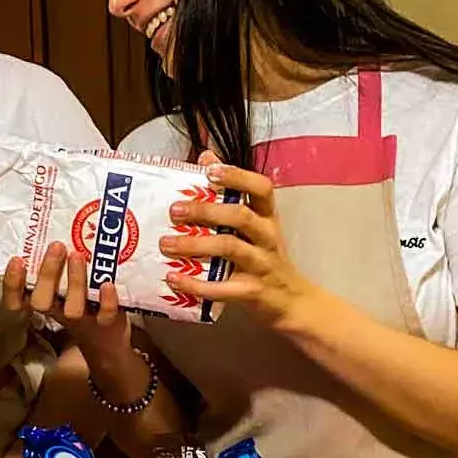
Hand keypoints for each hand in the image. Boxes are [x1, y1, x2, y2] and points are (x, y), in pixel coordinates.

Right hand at [3, 243, 149, 405]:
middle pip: (42, 301)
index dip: (12, 285)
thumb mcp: (64, 283)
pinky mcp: (105, 323)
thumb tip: (61, 224)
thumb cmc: (80, 300)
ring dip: (75, 282)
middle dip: (47, 274)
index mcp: (43, 300)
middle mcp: (57, 310)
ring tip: (78, 256)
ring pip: (72, 308)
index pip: (16, 300)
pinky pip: (104, 315)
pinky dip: (106, 301)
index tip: (17, 259)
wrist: (108, 336)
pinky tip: (107, 284)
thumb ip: (59, 261)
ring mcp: (81, 319)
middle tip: (56, 246)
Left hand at [161, 156, 318, 327]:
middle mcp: (268, 237)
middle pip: (240, 216)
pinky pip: (223, 288)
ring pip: (230, 248)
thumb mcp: (256, 225)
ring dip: (195, 245)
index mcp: (267, 217)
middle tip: (174, 211)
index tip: (211, 170)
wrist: (291, 301)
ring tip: (166, 244)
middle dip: (206, 210)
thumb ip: (232, 192)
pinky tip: (173, 278)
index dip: (238, 176)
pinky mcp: (253, 292)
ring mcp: (262, 264)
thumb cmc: (265, 258)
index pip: (262, 188)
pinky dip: (196, 284)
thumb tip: (206, 156)